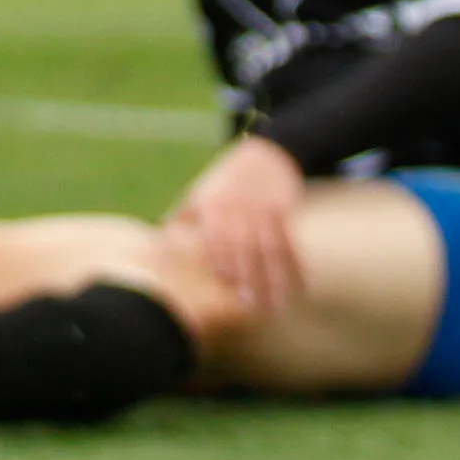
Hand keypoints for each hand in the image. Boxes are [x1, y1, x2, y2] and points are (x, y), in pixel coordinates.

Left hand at [175, 134, 307, 319]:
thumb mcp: (200, 192)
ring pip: (270, 248)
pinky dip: (297, 265)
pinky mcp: (285, 210)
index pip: (217, 236)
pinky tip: (301, 285)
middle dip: (248, 276)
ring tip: (276, 304)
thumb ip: (182, 217)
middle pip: (245, 246)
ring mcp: (264, 209)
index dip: (222, 259)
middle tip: (250, 305)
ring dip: (275, 278)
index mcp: (215, 205)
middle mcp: (240, 207)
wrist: (265, 154)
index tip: (226, 283)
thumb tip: (158, 243)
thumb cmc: (226, 180)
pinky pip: (292, 242)